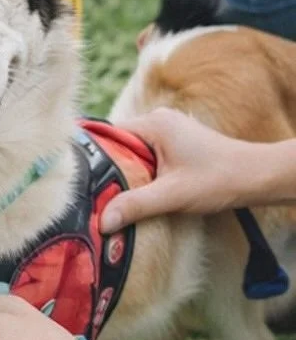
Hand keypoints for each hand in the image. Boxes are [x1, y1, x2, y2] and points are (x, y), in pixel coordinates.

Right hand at [100, 109, 254, 229]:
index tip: (83, 177)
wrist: (256, 177)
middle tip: (97, 190)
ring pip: (136, 148)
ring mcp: (171, 128)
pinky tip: (144, 188)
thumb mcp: (172, 196)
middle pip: (121, 141)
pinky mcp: (179, 140)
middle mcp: (160, 119)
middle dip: (112, 166)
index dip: (96, 155)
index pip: (110, 134)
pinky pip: (150, 151)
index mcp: (154, 123)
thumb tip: (103, 220)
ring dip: (130, 169)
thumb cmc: (218, 180)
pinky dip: (144, 168)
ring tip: (119, 192)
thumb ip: (136, 205)